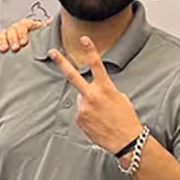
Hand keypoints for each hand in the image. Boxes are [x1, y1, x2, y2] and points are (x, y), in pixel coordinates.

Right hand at [0, 18, 45, 52]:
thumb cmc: (38, 43)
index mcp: (27, 25)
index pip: (23, 25)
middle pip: (12, 29)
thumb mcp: (44, 36)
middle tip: (15, 48)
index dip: (22, 33)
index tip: (24, 42)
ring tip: (4, 49)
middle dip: (13, 39)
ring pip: (2, 33)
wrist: (31, 51)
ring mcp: (7, 34)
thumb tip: (51, 21)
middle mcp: (16, 28)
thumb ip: (46, 29)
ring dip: (3, 41)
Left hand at [49, 38, 141, 154]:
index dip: (90, 50)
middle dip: (61, 62)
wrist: (125, 140)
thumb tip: (92, 91)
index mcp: (105, 88)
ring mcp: (82, 108)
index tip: (84, 39)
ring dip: (89, 104)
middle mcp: (91, 96)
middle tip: (52, 52)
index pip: (97, 65)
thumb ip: (104, 90)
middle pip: (72, 76)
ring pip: (81, 100)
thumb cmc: (126, 118)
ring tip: (101, 115)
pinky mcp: (78, 119)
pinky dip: (88, 115)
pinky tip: (97, 122)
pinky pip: (81, 112)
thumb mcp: (120, 98)